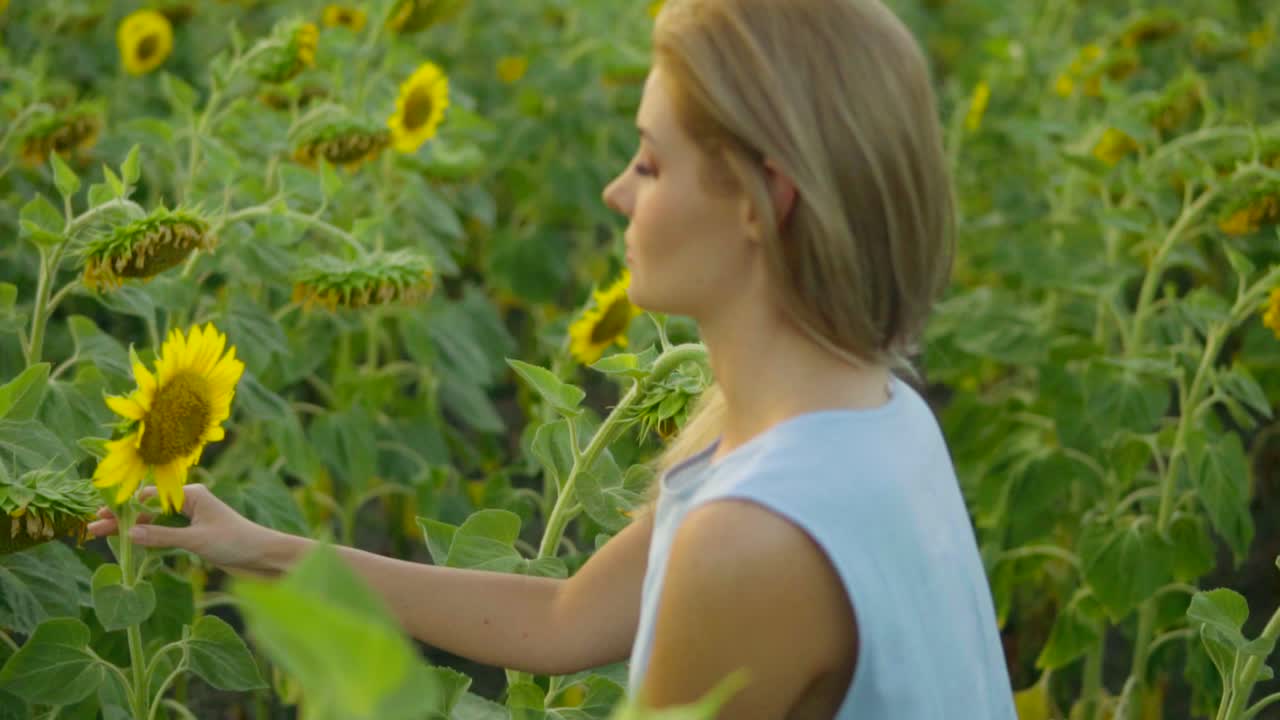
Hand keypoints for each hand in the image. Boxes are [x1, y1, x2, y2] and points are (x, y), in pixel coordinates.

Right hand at [87, 484, 275, 572]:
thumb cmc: (237, 541)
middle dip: (122, 519)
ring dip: (131, 530)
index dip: (124, 507)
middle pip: (148, 509)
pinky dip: (147, 539)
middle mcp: (190, 504)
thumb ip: (162, 538)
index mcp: (191, 495)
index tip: (101, 516)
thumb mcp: (196, 540)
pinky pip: (164, 535)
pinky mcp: (194, 536)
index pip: (150, 497)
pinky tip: (129, 546)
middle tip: (91, 529)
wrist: (264, 557)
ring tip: (101, 538)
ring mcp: (191, 520)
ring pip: (154, 523)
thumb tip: (128, 535)